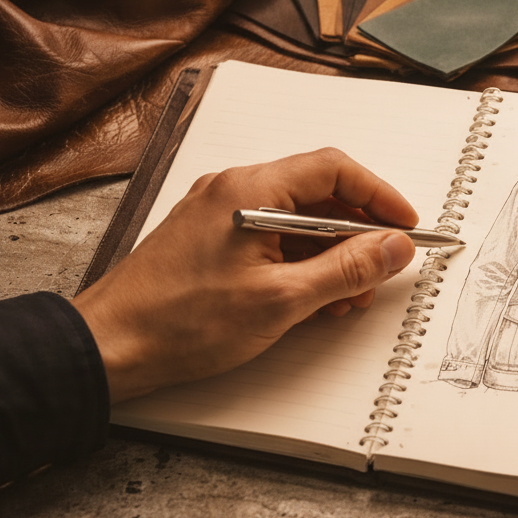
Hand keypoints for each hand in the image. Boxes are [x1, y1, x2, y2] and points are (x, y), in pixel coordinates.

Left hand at [73, 148, 418, 402]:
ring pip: (297, 221)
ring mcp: (221, 215)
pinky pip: (272, 240)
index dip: (379, 197)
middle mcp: (235, 191)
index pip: (334, 170)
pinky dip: (301, 264)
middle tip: (382, 268)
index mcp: (251, 191)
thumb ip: (348, 269)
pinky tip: (314, 300)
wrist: (111, 347)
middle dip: (358, 234)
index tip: (406, 226)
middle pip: (318, 195)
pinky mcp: (213, 240)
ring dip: (331, 255)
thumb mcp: (283, 300)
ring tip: (348, 297)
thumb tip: (394, 247)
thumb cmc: (181, 322)